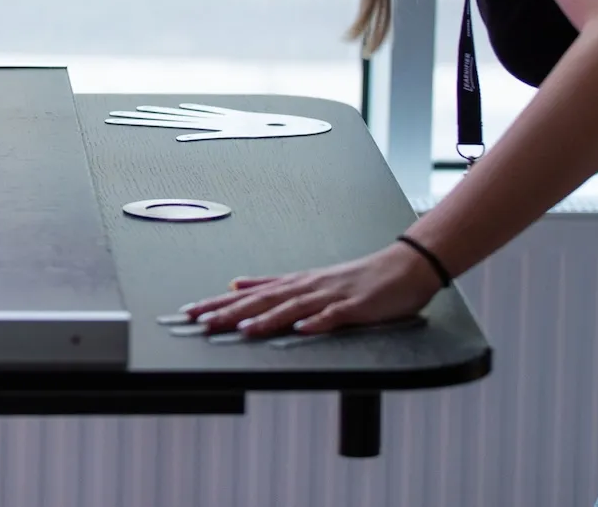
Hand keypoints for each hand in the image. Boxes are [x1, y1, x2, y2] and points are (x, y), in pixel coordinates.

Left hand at [183, 242, 442, 336]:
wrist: (404, 267)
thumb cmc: (359, 278)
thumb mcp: (309, 279)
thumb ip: (273, 285)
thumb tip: (237, 284)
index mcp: (296, 284)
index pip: (250, 295)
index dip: (220, 304)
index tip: (192, 312)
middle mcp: (308, 286)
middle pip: (263, 300)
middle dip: (231, 312)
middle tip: (202, 321)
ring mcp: (331, 295)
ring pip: (293, 307)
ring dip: (267, 318)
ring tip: (242, 329)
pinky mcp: (355, 306)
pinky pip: (334, 316)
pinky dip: (317, 322)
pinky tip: (302, 328)